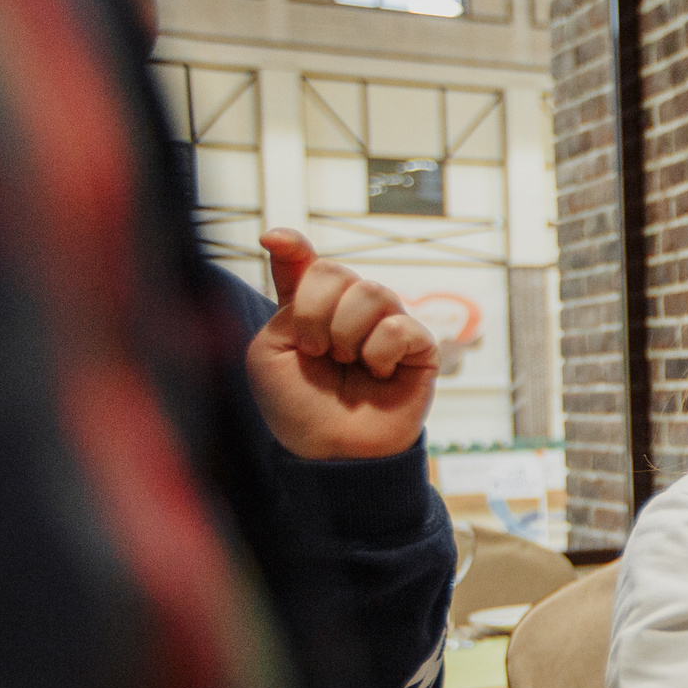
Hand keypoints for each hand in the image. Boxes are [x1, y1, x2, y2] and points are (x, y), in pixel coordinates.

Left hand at [246, 229, 439, 459]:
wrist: (331, 449)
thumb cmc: (298, 407)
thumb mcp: (268, 352)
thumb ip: (286, 303)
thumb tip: (292, 248)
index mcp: (310, 309)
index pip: (304, 263)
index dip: (291, 245)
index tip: (273, 238)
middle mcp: (350, 312)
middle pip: (335, 271)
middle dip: (316, 311)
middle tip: (315, 350)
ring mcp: (387, 326)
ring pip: (372, 292)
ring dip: (347, 333)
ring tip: (346, 363)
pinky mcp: (419, 348)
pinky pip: (400, 326)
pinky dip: (380, 352)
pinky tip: (377, 373)